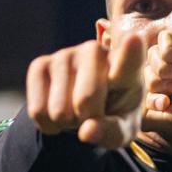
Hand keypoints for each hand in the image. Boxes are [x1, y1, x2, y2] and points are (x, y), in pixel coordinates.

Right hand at [26, 34, 145, 148]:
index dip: (129, 51)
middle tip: (92, 114)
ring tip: (76, 111)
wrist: (86, 108)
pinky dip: (48, 123)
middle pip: (85, 100)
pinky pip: (38, 111)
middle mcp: (96, 52)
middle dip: (86, 119)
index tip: (133, 39)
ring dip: (67, 122)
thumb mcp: (121, 130)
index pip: (129, 59)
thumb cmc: (113, 115)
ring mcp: (66, 54)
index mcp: (127, 68)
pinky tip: (59, 110)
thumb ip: (110, 132)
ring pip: (59, 110)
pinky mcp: (40, 65)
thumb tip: (87, 132)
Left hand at [143, 27, 171, 134]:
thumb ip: (149, 117)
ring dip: (165, 68)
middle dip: (156, 81)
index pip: (144, 84)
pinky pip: (163, 38)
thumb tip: (130, 114)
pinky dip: (170, 52)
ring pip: (151, 53)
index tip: (164, 103)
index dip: (149, 94)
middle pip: (144, 69)